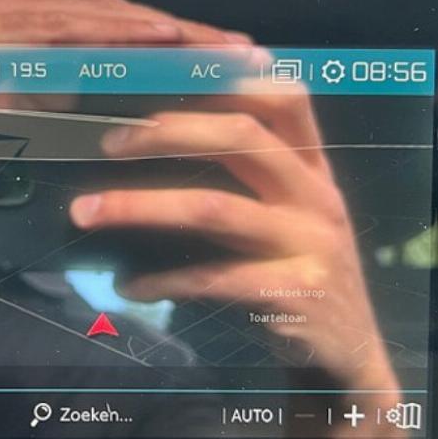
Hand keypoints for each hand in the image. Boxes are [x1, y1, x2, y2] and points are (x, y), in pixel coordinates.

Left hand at [68, 79, 397, 391]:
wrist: (350, 358)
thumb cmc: (302, 276)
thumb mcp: (292, 218)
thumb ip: (251, 179)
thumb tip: (159, 139)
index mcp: (315, 169)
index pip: (285, 98)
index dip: (227, 81)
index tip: (163, 84)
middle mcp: (316, 197)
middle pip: (242, 137)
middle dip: (167, 132)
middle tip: (109, 143)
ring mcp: (309, 244)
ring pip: (214, 208)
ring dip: (140, 206)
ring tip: (87, 211)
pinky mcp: (292, 294)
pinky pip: (212, 278)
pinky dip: (161, 280)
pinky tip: (127, 286)